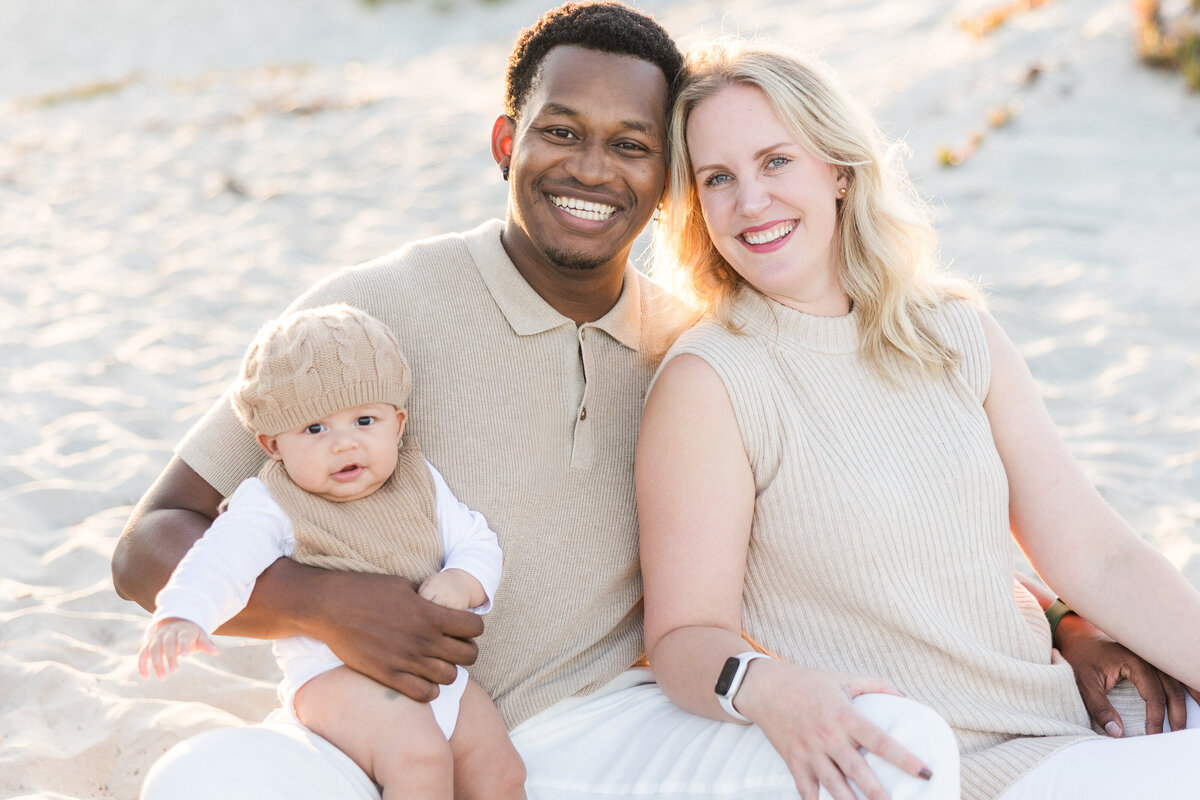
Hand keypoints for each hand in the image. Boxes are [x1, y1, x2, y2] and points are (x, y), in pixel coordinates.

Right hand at [138, 617, 218, 679]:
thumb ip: (206, 644)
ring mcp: (157, 638)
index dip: (183, 645)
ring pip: (153, 649)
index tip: (186, 656)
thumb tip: (216, 652)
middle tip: (175, 671)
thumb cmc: (190, 634)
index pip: (182, 637)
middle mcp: (168, 633)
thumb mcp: (200, 636)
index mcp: (183, 630)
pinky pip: (143, 654)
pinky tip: (146, 677)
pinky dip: (142, 664)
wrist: (175, 622)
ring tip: (162, 678)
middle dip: (170, 657)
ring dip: (156, 664)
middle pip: (167, 643)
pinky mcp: (149, 644)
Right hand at [305, 570, 483, 701]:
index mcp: (430, 614)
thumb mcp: (404, 585)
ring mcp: (406, 660)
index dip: (473, 626)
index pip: (475, 627)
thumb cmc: (366, 590)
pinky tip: (421, 678)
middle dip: (466, 649)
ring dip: (448, 670)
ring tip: (436, 662)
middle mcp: (423, 639)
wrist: (329, 607)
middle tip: (453, 646)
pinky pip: (425, 694)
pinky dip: (429, 689)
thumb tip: (445, 603)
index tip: (463, 626)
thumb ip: (428, 599)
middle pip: (469, 655)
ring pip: (450, 677)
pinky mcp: (388, 676)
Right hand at [736, 660, 931, 799]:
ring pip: (834, 786)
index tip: (925, 771)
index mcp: (845, 716)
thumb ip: (876, 686)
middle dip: (878, 794)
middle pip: (858, 772)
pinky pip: (806, 790)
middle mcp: (828, 737)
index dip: (904, 758)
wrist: (764, 687)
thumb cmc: (807, 682)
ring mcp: (810, 752)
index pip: (880, 740)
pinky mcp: (794, 761)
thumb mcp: (843, 679)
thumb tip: (904, 698)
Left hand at [1055, 612, 1199, 734]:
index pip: (1153, 694)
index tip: (1153, 735)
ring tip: (1195, 718)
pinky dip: (1186, 684)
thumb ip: (1099, 708)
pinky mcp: (1153, 657)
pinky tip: (1196, 696)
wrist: (1078, 635)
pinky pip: (1174, 671)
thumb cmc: (1081, 657)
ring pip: (1179, 678)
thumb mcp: (1083, 683)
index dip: (1156, 717)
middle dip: (1177, 714)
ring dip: (1191, 697)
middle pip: (1172, 688)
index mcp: (1133, 660)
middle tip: (1176, 734)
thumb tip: (1117, 733)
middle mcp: (1148, 656)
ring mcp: (1152, 655)